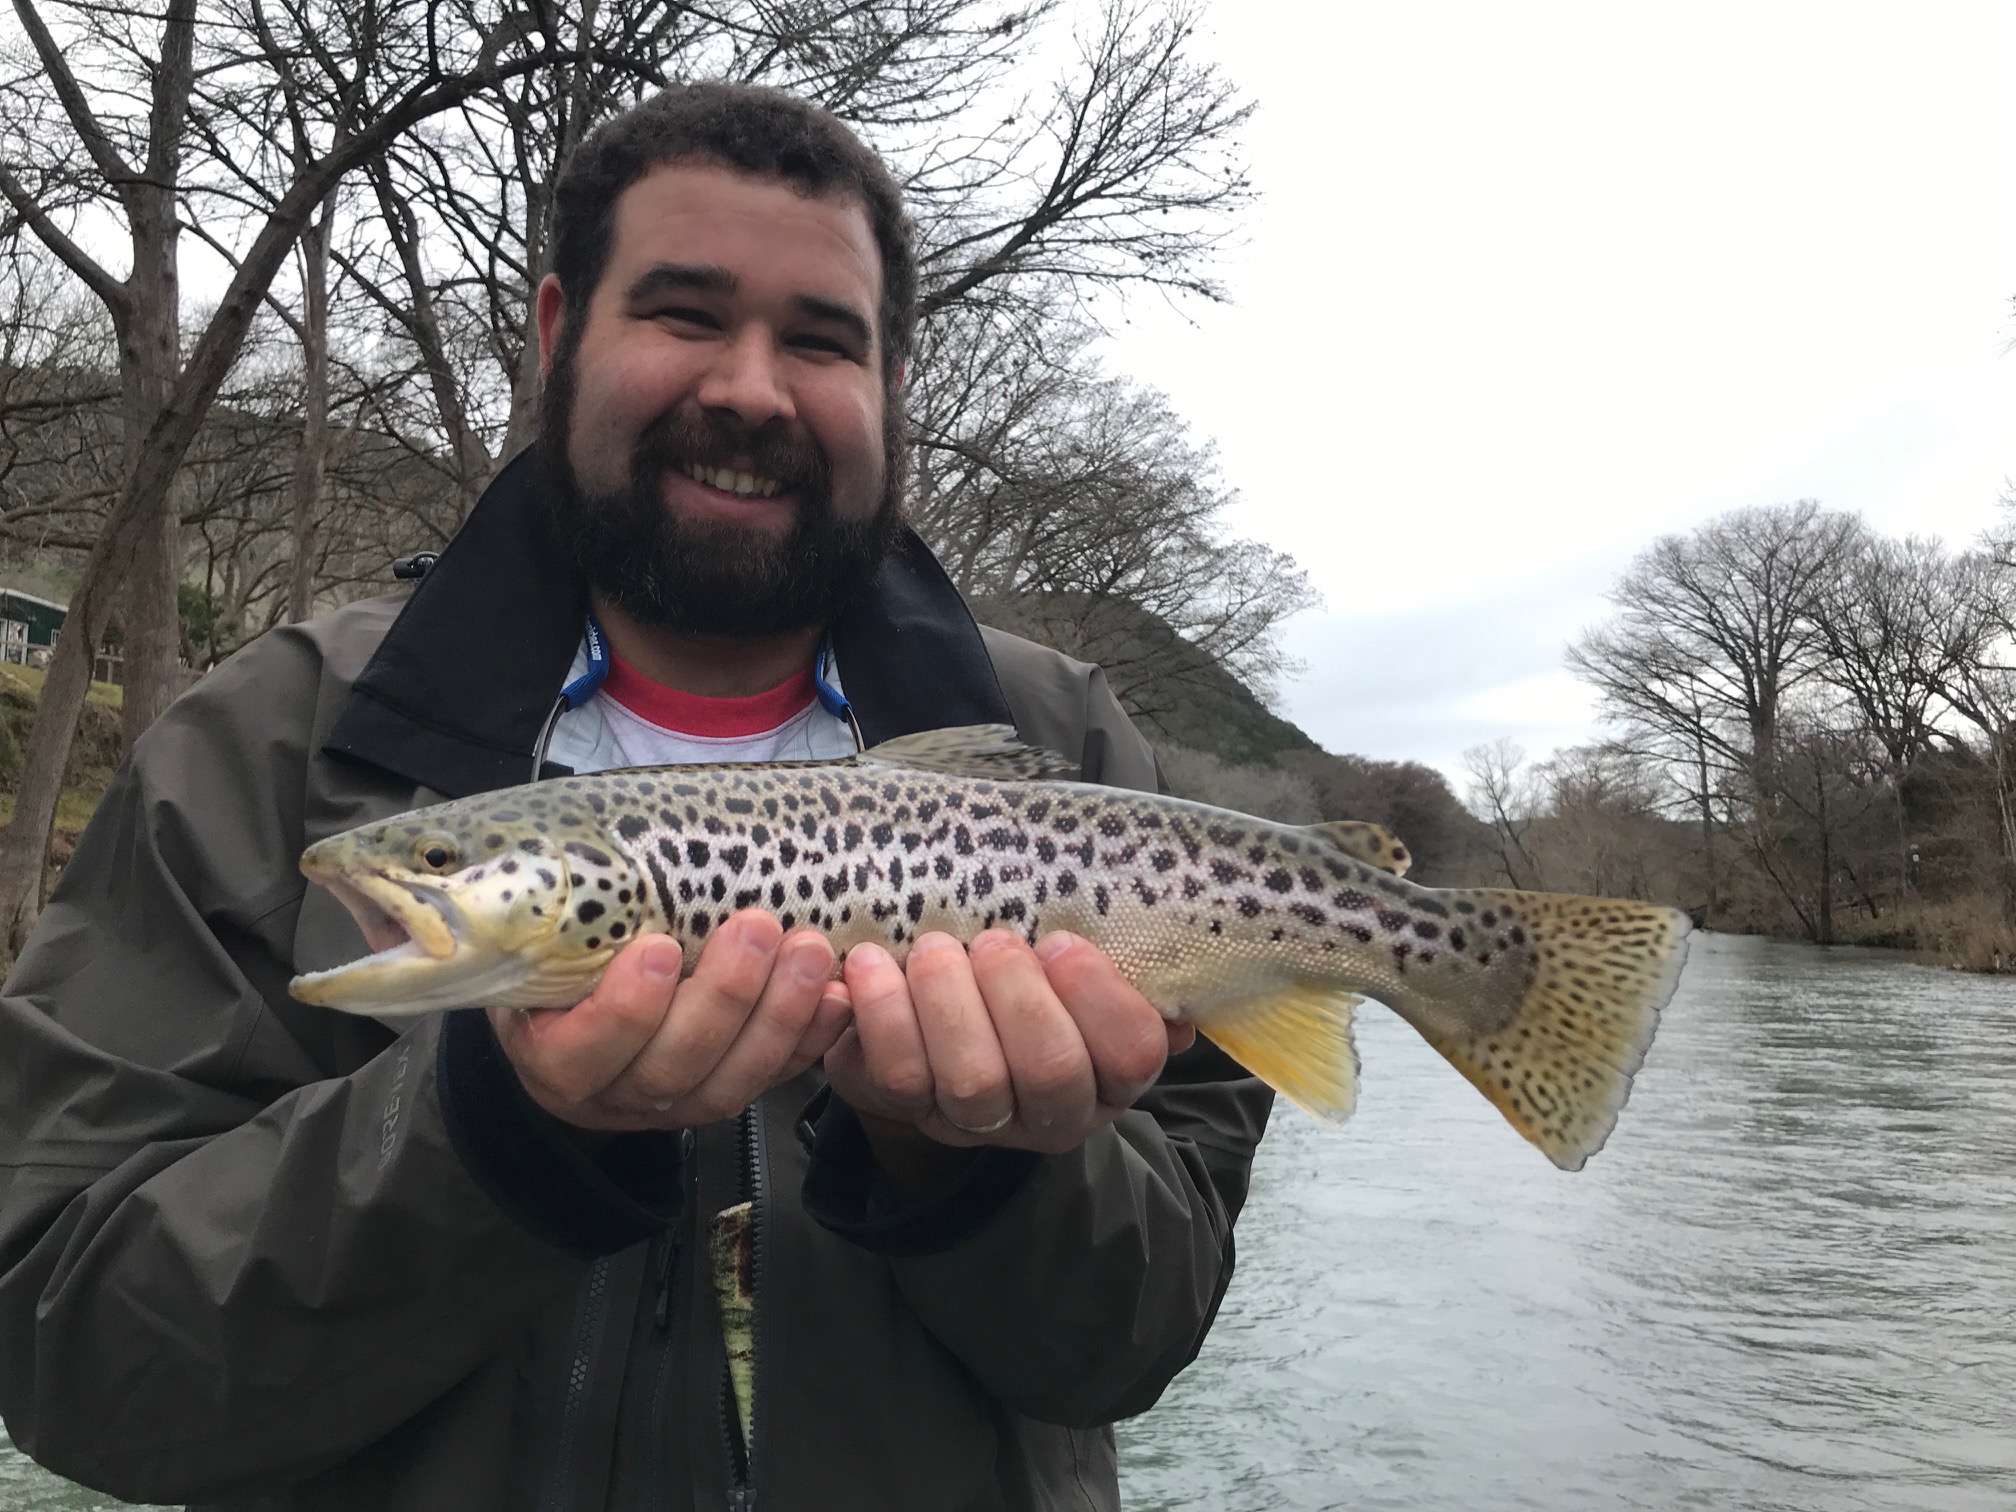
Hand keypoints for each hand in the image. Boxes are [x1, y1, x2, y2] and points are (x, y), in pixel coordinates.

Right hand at [489, 910, 851, 1131]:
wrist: (583, 1003)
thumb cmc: (560, 961)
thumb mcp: (540, 944)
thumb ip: (561, 922)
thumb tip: (588, 861)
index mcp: (555, 1060)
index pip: (581, 1055)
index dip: (624, 1010)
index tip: (659, 949)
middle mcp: (615, 1094)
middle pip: (672, 1067)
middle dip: (725, 996)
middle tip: (758, 927)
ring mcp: (677, 1103)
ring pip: (732, 1080)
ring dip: (780, 1014)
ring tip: (809, 952)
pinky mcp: (729, 1091)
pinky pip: (775, 1077)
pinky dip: (811, 1037)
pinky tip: (836, 996)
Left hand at [822, 930, 1195, 1164]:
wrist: (933, 1032)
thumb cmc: (1023, 986)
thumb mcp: (1080, 976)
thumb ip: (1128, 974)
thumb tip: (1175, 994)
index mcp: (1110, 1072)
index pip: (1133, 1053)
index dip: (1100, 998)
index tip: (1062, 944)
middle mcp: (1049, 1112)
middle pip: (1049, 1071)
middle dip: (1019, 997)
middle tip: (992, 942)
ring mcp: (974, 1121)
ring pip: (970, 1081)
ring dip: (947, 1001)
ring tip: (932, 948)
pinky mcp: (904, 1108)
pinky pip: (894, 1074)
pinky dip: (879, 1012)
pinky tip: (872, 964)